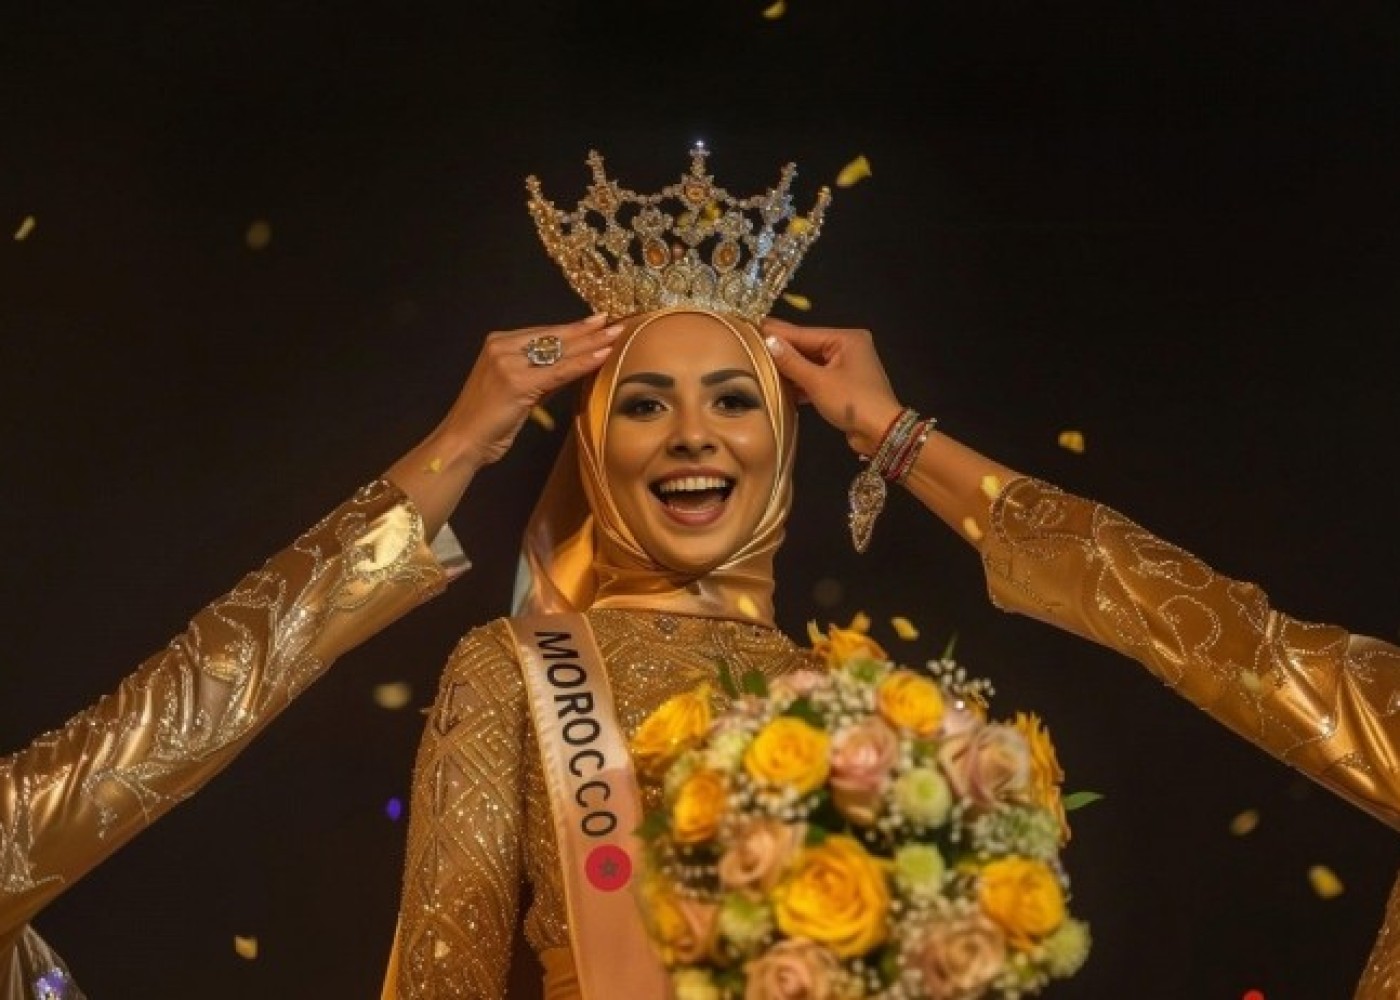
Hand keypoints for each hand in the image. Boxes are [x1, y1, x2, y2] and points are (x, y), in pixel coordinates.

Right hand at [443, 313, 621, 467]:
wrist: (463, 441)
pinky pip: (559, 371)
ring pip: (559, 351)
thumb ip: (541, 376)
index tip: (597, 321)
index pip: (544, 332)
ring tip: (615, 335)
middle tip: (614, 322)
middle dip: (587, 331)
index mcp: (498, 343)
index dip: (572, 328)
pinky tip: (603, 356)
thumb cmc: (488, 421)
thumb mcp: (516, 390)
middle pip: (554, 337)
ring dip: (591, 343)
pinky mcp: (518, 382)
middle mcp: (501, 347)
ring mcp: (508, 362)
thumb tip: (572, 365)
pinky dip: (583, 363)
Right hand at [761, 318, 903, 455]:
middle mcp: (848, 347)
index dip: (777, 333)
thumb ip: (791, 362)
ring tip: (760, 365)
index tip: (752, 327)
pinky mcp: (845, 384)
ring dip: (790, 369)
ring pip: (811, 363)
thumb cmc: (852, 402)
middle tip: (751, 346)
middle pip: (807, 347)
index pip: (804, 334)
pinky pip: (818, 377)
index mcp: (846, 339)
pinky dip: (802, 382)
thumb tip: (769, 341)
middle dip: (782, 351)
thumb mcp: (818, 382)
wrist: (881, 433)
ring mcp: (847, 366)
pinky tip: (780, 385)